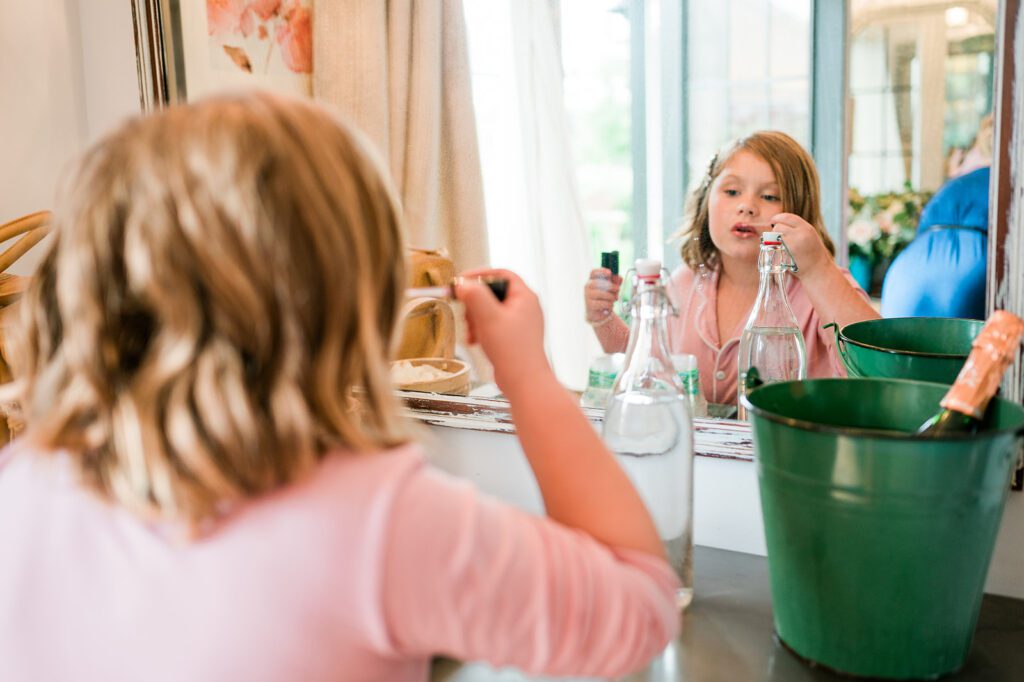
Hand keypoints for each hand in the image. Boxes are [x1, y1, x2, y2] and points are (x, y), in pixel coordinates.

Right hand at [456, 269, 551, 395]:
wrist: (524, 382)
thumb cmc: (511, 350)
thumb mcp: (488, 317)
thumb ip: (475, 296)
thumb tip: (463, 283)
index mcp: (525, 297)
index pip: (501, 274)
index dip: (480, 275)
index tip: (461, 281)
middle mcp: (525, 307)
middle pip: (492, 292)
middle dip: (475, 304)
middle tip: (466, 315)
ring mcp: (520, 322)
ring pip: (490, 310)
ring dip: (475, 319)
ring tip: (472, 334)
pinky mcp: (513, 336)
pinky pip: (492, 324)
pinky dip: (481, 330)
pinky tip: (475, 342)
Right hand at [584, 268, 622, 323]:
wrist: (598, 313)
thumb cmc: (605, 298)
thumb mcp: (612, 288)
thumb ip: (615, 281)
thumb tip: (619, 277)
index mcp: (592, 279)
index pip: (593, 272)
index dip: (601, 271)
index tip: (610, 273)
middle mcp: (588, 286)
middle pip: (600, 283)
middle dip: (612, 287)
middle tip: (618, 289)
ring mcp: (587, 295)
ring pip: (604, 294)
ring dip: (612, 297)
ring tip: (612, 300)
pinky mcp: (589, 304)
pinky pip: (605, 303)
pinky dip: (610, 305)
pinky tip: (607, 307)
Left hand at [769, 212, 832, 280]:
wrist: (818, 270)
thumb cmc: (813, 254)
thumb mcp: (810, 236)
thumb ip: (798, 229)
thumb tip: (780, 223)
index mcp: (807, 228)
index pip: (788, 217)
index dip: (777, 217)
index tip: (773, 220)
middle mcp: (800, 234)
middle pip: (778, 226)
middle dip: (775, 231)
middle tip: (777, 236)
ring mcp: (793, 245)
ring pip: (775, 236)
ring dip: (773, 239)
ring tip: (779, 244)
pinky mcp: (787, 254)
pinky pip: (775, 247)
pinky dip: (774, 248)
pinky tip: (779, 251)